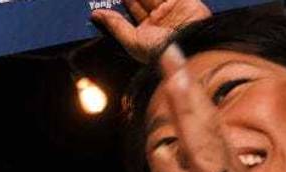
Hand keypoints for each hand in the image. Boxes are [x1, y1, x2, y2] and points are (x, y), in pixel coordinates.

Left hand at [92, 0, 210, 62]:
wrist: (188, 50)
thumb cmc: (161, 53)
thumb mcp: (132, 40)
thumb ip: (116, 25)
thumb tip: (96, 15)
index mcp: (146, 30)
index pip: (132, 9)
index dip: (124, 0)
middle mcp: (159, 18)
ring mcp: (172, 8)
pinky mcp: (185, 1)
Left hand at [147, 44, 285, 171]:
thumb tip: (164, 166)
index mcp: (229, 171)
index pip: (204, 123)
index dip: (185, 94)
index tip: (170, 63)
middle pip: (204, 122)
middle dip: (184, 86)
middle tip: (169, 51)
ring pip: (201, 146)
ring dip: (184, 114)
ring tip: (172, 79)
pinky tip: (164, 157)